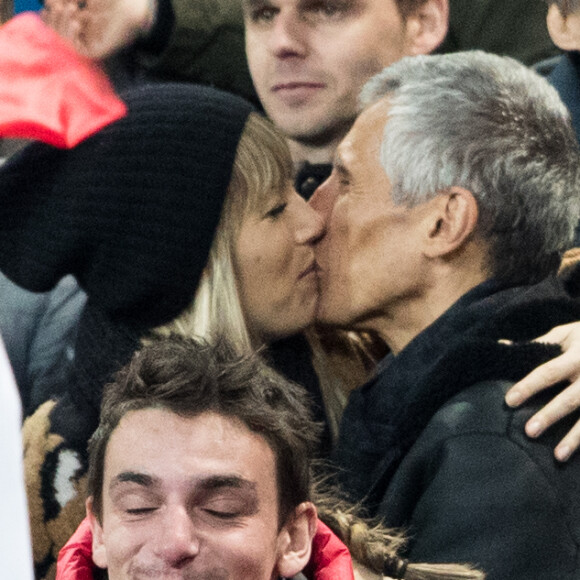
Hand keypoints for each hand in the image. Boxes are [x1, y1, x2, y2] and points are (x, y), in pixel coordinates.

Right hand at [42, 0, 154, 58]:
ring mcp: (89, 44)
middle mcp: (83, 35)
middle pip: (57, 31)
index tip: (47, 7)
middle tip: (63, 5)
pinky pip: (75, 47)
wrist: (130, 8)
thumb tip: (47, 4)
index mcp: (80, 22)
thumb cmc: (109, 1)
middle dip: (55, 17)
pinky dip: (71, 34)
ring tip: (72, 8)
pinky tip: (77, 22)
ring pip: (64, 39)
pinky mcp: (95, 52)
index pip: (56, 23)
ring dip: (62, 23)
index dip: (49, 17)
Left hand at [505, 322, 579, 461]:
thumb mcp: (567, 334)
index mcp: (577, 356)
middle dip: (551, 415)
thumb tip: (503, 346)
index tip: (509, 401)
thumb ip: (538, 343)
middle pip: (571, 399)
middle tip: (529, 431)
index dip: (528, 386)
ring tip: (558, 456)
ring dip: (575, 438)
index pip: (548, 372)